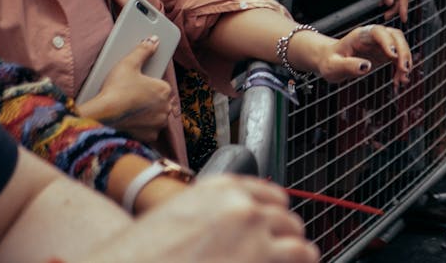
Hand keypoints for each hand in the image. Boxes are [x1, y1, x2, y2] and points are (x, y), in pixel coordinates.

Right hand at [78, 38, 172, 142]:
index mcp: (164, 90)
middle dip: (151, 99)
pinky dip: (143, 127)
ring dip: (149, 114)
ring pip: (157, 117)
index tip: (139, 84)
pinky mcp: (149, 137)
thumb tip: (153, 40)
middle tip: (134, 95)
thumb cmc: (116, 89)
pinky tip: (131, 121)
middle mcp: (165, 108)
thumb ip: (143, 50)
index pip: (162, 85)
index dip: (150, 84)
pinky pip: (149, 130)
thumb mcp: (129, 63)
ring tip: (132, 108)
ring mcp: (157, 124)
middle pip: (161, 101)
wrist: (102, 116)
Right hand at [84, 175, 318, 262]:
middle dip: (286, 242)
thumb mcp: (180, 217)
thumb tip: (241, 227)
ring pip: (301, 249)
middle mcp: (243, 208)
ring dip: (297, 261)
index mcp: (222, 189)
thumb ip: (215, 214)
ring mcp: (256, 239)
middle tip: (281, 260)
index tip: (278, 230)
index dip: (275, 217)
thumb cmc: (145, 255)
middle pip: (288, 221)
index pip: (271, 195)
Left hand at [313, 23, 411, 88]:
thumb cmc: (329, 62)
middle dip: (403, 51)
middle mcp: (372, 37)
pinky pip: (399, 57)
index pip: (378, 31)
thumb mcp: (333, 67)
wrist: (330, 61)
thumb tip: (366, 66)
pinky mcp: (384, 54)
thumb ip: (348, 66)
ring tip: (402, 80)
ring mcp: (380, 44)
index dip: (388, 41)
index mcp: (359, 36)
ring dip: (405, 61)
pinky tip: (400, 81)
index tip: (393, 56)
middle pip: (394, 35)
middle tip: (404, 71)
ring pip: (400, 45)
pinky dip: (402, 69)